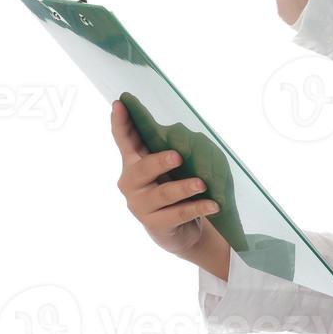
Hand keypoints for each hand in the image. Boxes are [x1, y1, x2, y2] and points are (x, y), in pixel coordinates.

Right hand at [110, 100, 220, 258]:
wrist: (184, 229)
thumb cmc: (178, 186)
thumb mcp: (174, 166)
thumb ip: (172, 149)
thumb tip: (186, 136)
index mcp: (134, 162)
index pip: (124, 140)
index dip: (120, 122)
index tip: (119, 103)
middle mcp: (131, 184)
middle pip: (141, 169)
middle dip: (159, 162)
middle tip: (177, 156)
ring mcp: (140, 206)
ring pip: (163, 194)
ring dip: (184, 188)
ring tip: (202, 184)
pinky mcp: (155, 225)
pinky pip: (178, 214)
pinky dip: (197, 208)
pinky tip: (213, 205)